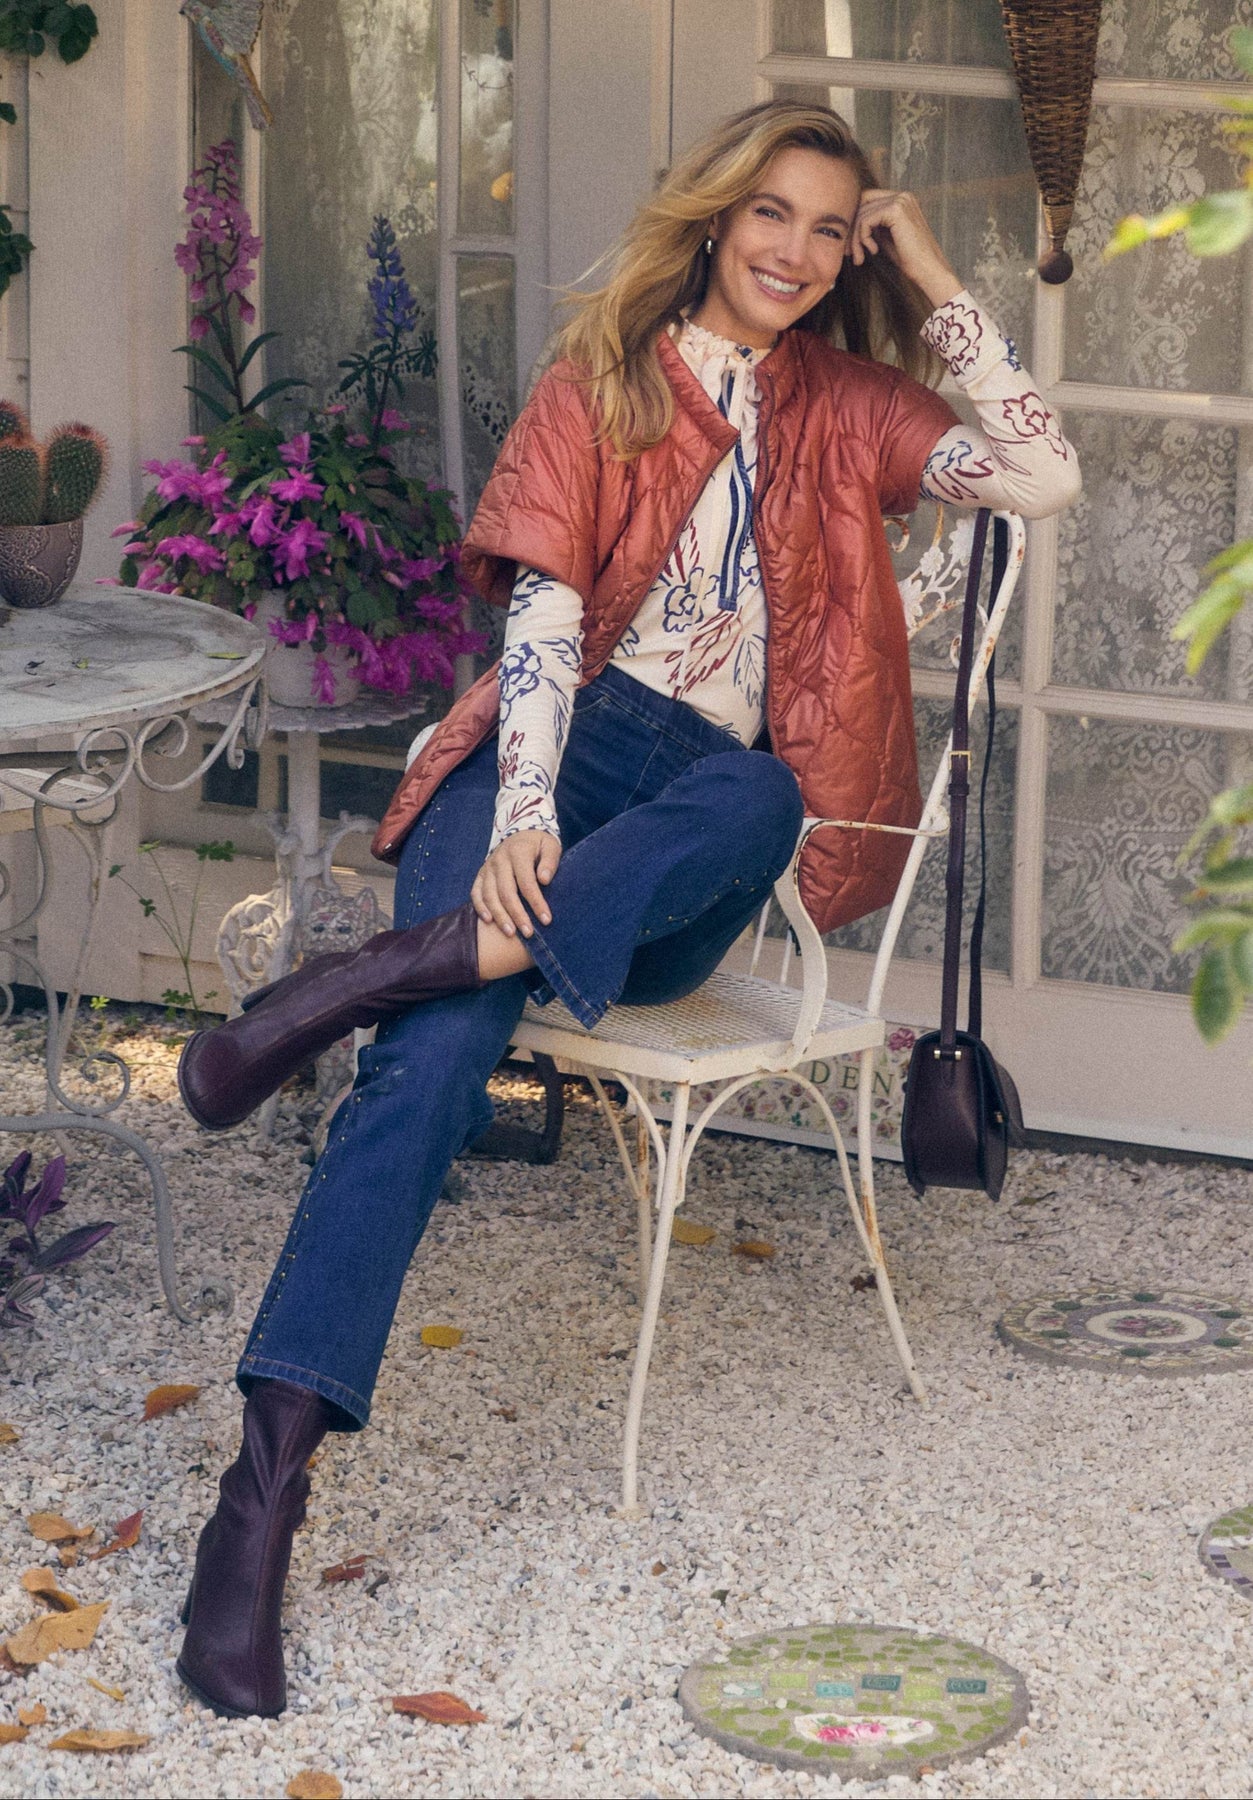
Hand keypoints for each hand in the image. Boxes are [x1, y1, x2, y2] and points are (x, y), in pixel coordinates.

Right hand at [471, 830, 561, 937]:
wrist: (520, 832)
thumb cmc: (539, 844)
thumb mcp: (551, 846)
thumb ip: (550, 862)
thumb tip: (544, 880)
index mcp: (518, 852)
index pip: (526, 882)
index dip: (536, 902)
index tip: (546, 920)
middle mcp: (500, 860)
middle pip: (506, 892)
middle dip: (517, 915)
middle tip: (528, 933)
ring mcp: (488, 867)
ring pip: (489, 895)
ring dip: (499, 916)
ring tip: (511, 933)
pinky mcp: (481, 874)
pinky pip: (476, 892)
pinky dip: (480, 908)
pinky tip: (489, 921)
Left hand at [850, 189, 962, 308]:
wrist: (929, 270)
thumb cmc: (910, 259)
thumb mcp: (887, 237)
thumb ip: (875, 226)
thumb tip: (853, 222)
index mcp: (902, 200)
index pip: (868, 200)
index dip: (855, 220)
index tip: (850, 245)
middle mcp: (902, 195)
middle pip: (862, 203)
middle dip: (851, 229)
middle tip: (848, 252)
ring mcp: (901, 200)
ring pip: (862, 213)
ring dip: (855, 239)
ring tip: (859, 258)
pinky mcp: (896, 210)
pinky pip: (866, 220)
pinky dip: (863, 238)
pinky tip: (873, 251)